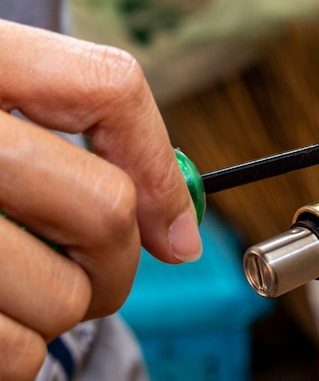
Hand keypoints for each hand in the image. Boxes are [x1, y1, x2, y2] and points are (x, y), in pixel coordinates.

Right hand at [0, 19, 201, 378]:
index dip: (159, 163)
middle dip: (116, 258)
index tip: (176, 228)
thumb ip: (81, 142)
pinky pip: (14, 353)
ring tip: (7, 281)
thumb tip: (179, 231)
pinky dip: (11, 348)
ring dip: (56, 306)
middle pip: (104, 208)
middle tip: (85, 263)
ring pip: (64, 296)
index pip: (105, 87)